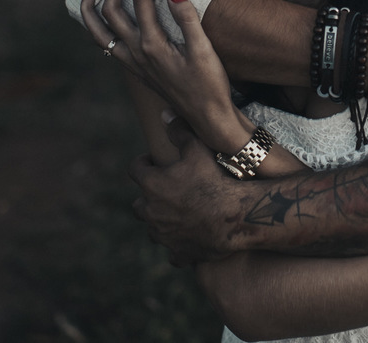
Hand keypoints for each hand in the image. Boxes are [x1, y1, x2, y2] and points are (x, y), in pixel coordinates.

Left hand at [79, 0, 240, 148]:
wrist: (207, 118)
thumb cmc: (209, 85)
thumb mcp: (204, 50)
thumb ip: (187, 18)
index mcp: (152, 45)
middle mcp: (135, 53)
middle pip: (111, 8)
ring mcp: (132, 62)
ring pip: (97, 31)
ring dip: (90, 6)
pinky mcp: (136, 68)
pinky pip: (104, 44)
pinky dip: (97, 26)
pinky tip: (104, 17)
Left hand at [129, 120, 242, 264]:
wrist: (232, 217)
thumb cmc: (214, 180)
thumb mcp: (198, 149)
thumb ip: (179, 131)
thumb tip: (166, 115)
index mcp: (151, 185)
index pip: (135, 169)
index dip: (144, 162)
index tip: (155, 160)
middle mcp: (151, 212)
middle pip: (139, 204)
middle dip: (149, 196)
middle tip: (168, 189)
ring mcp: (163, 235)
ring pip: (153, 228)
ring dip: (161, 221)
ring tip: (178, 213)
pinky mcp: (178, 253)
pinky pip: (172, 253)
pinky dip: (178, 245)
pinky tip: (188, 239)